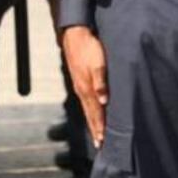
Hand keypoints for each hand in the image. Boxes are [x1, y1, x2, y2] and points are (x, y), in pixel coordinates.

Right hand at [61, 25, 107, 147]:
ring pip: (87, 108)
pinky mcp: (79, 79)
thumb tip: (103, 101)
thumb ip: (101, 82)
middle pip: (89, 113)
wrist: (75, 34)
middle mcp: (81, 89)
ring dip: (92, 121)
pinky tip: (91, 111)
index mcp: (86, 88)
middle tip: (99, 144)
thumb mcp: (98, 63)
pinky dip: (89, 110)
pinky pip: (85, 100)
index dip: (100, 126)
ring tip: (96, 133)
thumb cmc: (89, 47)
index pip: (95, 112)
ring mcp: (79, 85)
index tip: (103, 140)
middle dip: (95, 128)